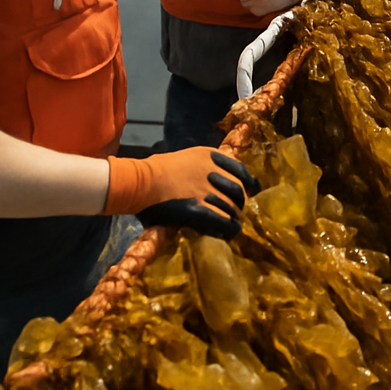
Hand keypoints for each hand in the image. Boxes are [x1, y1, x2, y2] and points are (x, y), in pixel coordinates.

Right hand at [105, 148, 258, 239]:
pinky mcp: (199, 209)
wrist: (138, 181)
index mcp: (210, 156)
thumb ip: (202, 167)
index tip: (252, 191)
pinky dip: (228, 228)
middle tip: (236, 213)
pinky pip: (222, 221)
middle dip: (239, 204)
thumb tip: (214, 180)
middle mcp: (213, 171)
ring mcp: (207, 191)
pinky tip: (227, 234)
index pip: (240, 170)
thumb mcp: (185, 159)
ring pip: (232, 208)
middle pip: (239, 191)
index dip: (249, 183)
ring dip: (234, 219)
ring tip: (232, 226)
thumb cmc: (153, 170)